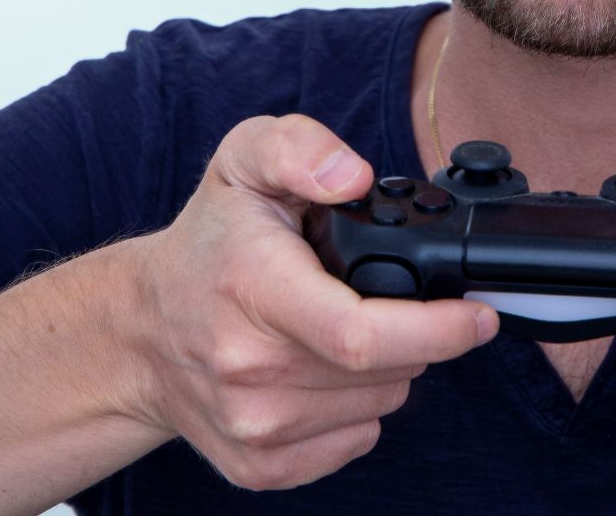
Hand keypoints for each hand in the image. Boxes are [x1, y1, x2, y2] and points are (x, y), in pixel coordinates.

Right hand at [124, 114, 497, 489]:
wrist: (137, 333)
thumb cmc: (207, 245)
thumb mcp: (243, 161)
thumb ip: (299, 147)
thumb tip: (351, 174)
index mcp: (253, 291)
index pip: (361, 334)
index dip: (439, 329)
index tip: (479, 315)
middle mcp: (250, 370)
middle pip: (389, 370)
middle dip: (413, 332)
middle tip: (380, 295)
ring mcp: (254, 427)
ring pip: (381, 404)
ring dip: (386, 369)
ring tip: (339, 326)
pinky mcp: (260, 467)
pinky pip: (355, 441)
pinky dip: (358, 408)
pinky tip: (323, 370)